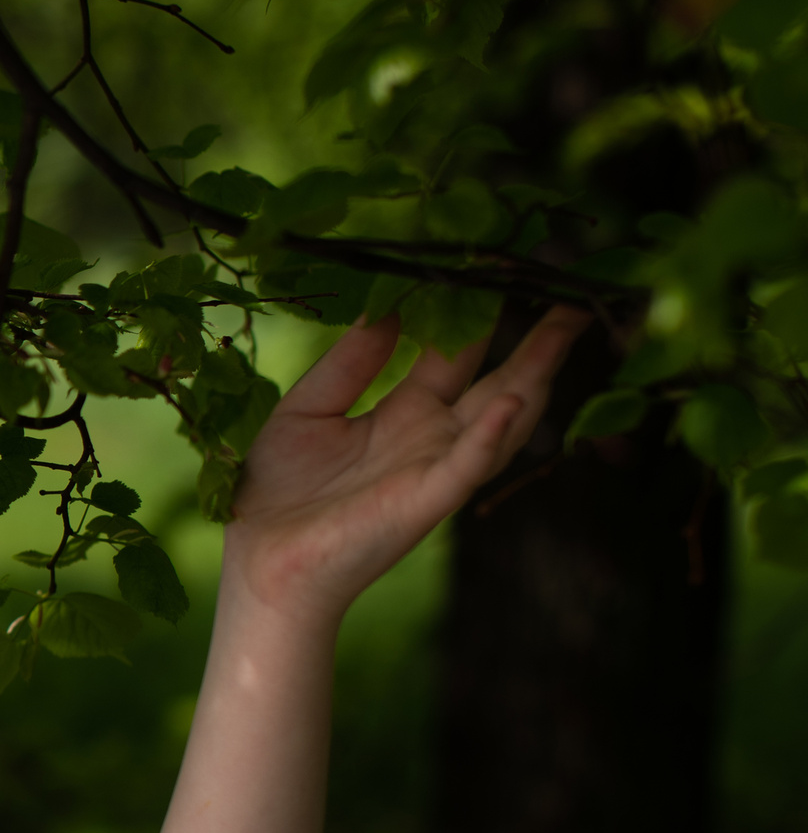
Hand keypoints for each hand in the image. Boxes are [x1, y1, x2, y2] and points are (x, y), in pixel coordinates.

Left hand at [225, 306, 591, 624]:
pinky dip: (493, 434)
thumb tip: (387, 308)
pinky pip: (468, 464)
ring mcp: (436, 469)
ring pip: (503, 417)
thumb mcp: (308, 410)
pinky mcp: (425, 501)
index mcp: (405, 413)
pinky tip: (514, 400)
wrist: (260, 562)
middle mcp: (432, 438)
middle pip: (500, 380)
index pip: (458, 355)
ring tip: (564, 328)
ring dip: (535, 375)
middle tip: (572, 292)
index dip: (481, 315)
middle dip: (539, 340)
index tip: (504, 270)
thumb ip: (349, 363)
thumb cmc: (277, 492)